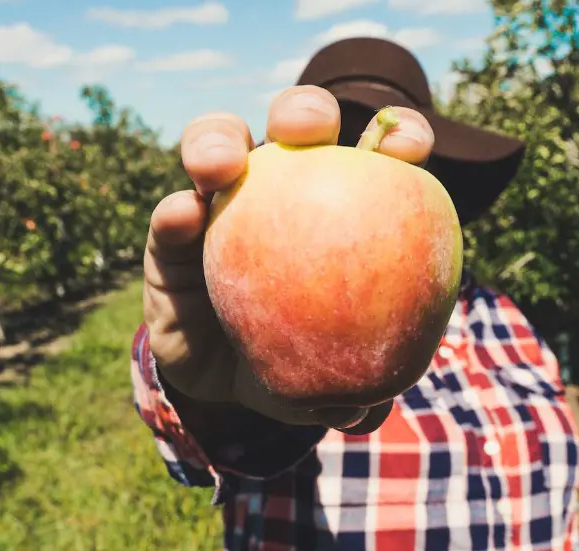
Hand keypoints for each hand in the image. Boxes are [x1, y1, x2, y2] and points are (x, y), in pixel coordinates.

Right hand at [143, 85, 435, 433]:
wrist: (230, 384)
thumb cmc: (298, 363)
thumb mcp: (326, 382)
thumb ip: (349, 388)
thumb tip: (366, 409)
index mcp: (341, 207)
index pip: (376, 158)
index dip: (397, 138)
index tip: (409, 150)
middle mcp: (281, 191)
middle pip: (294, 130)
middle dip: (304, 113)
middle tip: (307, 130)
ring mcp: (222, 206)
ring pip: (217, 148)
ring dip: (217, 143)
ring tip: (219, 164)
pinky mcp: (171, 236)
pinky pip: (169, 218)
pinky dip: (174, 212)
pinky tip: (182, 216)